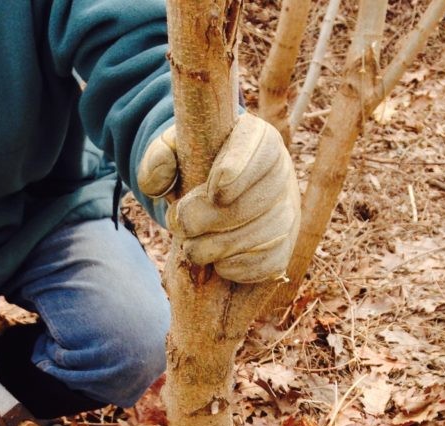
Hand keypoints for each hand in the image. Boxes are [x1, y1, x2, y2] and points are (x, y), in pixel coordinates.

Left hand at [138, 113, 300, 283]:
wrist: (214, 198)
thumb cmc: (194, 170)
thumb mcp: (172, 153)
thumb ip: (158, 159)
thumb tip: (157, 180)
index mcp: (257, 139)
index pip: (262, 146)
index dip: (239, 170)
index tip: (213, 191)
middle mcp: (281, 173)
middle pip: (260, 198)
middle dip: (213, 219)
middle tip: (180, 226)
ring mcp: (287, 212)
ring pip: (265, 234)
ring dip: (221, 248)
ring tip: (192, 250)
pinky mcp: (284, 247)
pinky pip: (271, 262)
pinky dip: (240, 268)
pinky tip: (219, 264)